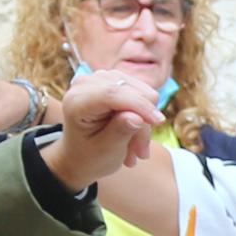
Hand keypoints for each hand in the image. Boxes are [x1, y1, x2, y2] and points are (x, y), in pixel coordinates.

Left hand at [37, 70, 164, 192]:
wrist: (80, 155)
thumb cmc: (89, 157)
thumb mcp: (105, 152)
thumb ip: (120, 131)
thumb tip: (138, 116)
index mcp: (76, 102)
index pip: (112, 93)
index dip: (139, 105)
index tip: (159, 122)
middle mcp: (85, 83)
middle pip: (130, 90)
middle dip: (142, 120)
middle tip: (140, 152)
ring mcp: (99, 78)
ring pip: (140, 90)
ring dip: (143, 121)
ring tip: (136, 148)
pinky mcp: (112, 80)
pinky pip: (141, 92)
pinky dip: (142, 114)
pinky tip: (135, 134)